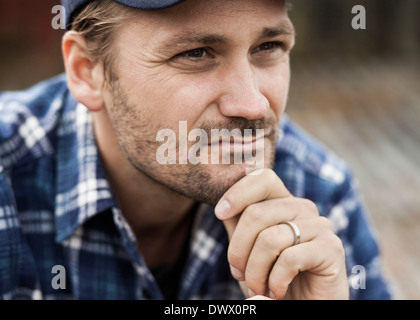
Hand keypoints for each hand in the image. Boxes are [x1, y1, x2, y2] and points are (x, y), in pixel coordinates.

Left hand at [214, 169, 348, 299]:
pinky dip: (275, 281)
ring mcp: (320, 226)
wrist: (301, 308)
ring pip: (269, 239)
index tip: (219, 214)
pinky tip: (277, 291)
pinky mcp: (331, 249)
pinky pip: (289, 259)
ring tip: (257, 288)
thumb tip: (223, 207)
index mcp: (283, 203)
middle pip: (256, 213)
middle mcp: (303, 208)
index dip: (238, 192)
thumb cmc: (271, 278)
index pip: (263, 178)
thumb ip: (237, 226)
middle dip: (238, 250)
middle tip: (239, 274)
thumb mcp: (246, 250)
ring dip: (255, 271)